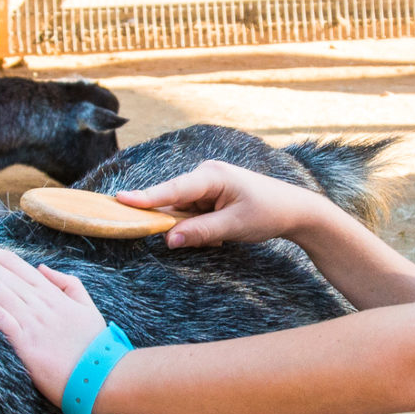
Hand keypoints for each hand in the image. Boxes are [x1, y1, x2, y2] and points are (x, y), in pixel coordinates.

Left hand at [0, 245, 106, 409]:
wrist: (103, 377)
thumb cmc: (96, 347)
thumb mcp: (88, 307)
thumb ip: (68, 284)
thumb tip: (43, 268)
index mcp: (55, 294)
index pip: (19, 266)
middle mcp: (42, 303)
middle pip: (4, 274)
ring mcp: (33, 321)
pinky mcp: (26, 342)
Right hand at [116, 160, 327, 248]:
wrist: (294, 210)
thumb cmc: (268, 213)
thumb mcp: (234, 226)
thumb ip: (200, 232)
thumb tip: (168, 239)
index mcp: (211, 175)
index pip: (173, 189)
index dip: (146, 198)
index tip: (120, 200)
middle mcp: (205, 174)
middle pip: (174, 202)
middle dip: (181, 224)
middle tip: (206, 235)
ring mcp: (206, 184)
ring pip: (183, 211)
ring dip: (195, 228)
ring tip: (224, 234)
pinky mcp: (209, 195)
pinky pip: (192, 214)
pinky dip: (202, 227)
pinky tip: (223, 232)